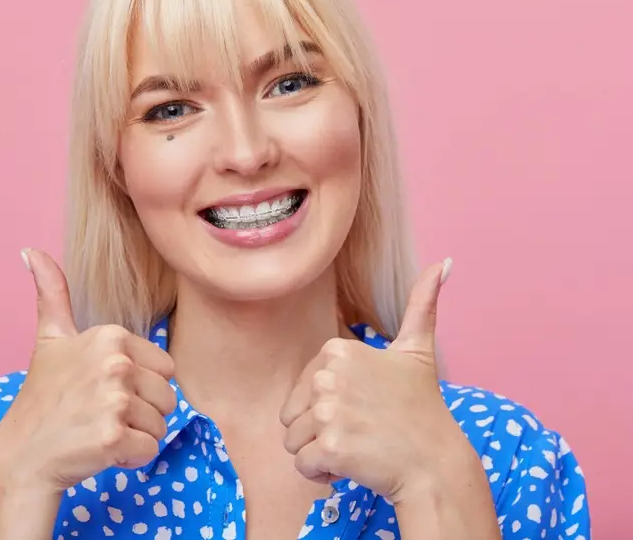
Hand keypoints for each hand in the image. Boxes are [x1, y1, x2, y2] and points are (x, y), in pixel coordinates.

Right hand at [0, 248, 176, 493]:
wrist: (22, 455)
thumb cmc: (43, 397)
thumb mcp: (50, 339)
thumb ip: (52, 294)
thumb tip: (32, 251)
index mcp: (111, 336)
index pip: (165, 368)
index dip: (142, 385)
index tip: (106, 390)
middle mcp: (116, 362)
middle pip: (167, 396)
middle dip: (142, 412)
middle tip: (102, 414)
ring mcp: (114, 399)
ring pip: (161, 424)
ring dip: (137, 435)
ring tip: (101, 430)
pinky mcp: (113, 436)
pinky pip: (150, 449)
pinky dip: (131, 457)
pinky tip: (101, 450)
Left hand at [280, 258, 468, 502]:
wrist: (436, 463)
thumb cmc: (423, 408)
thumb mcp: (418, 350)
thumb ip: (423, 304)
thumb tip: (445, 263)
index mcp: (338, 350)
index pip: (304, 388)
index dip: (329, 406)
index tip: (364, 408)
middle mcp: (328, 375)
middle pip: (293, 415)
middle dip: (320, 431)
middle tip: (361, 431)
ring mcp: (328, 411)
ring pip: (293, 441)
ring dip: (320, 454)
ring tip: (356, 448)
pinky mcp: (329, 446)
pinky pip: (302, 465)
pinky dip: (322, 474)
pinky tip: (352, 466)